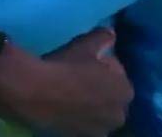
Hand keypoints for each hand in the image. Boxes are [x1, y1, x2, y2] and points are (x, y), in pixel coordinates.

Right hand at [0, 29, 132, 136]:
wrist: (36, 92)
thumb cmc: (68, 66)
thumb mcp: (86, 44)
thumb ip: (103, 37)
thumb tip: (111, 34)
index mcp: (125, 92)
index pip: (119, 77)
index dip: (106, 68)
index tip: (91, 61)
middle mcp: (118, 116)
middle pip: (111, 99)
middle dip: (102, 89)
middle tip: (82, 76)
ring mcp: (99, 132)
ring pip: (98, 114)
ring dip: (90, 105)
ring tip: (72, 92)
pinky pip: (83, 124)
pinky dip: (77, 116)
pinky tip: (63, 104)